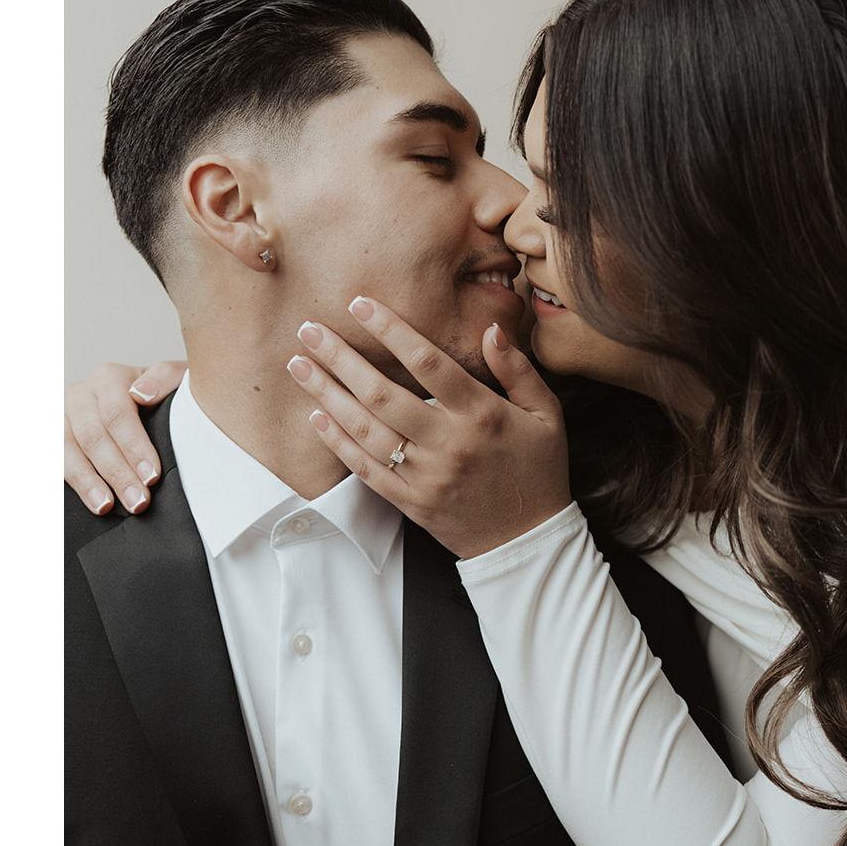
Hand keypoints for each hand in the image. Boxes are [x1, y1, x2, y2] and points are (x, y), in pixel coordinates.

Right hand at [64, 359, 187, 514]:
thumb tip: (141, 394)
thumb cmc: (162, 398)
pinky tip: (84, 499)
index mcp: (110, 378)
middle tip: (138, 502)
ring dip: (87, 482)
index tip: (152, 476)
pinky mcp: (51, 436)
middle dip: (117, 472)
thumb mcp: (174, 381)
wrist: (144, 405)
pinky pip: (53, 459)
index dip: (134, 446)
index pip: (117, 413)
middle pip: (93, 435)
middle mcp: (81, 394)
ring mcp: (61, 416)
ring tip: (106, 507)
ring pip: (67, 449)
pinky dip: (67, 480)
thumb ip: (165, 378)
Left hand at [286, 296, 570, 559]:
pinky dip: (338, 443)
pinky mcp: (411, 502)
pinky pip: (367, 470)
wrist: (528, 540)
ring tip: (300, 366)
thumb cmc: (538, 470)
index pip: (429, 364)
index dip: (392, 331)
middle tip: (310, 330)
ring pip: (367, 430)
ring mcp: (427, 476)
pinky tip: (316, 416)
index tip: (360, 305)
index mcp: (483, 415)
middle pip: (383, 395)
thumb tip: (491, 330)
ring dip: (328, 395)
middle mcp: (450, 444)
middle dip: (341, 359)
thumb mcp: (546, 415)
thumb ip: (517, 371)